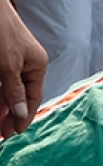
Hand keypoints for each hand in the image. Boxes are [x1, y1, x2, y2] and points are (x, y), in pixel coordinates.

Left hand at [0, 0, 46, 138]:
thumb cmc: (1, 31)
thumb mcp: (8, 65)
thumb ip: (14, 91)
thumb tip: (23, 114)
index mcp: (37, 65)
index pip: (33, 97)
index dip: (24, 117)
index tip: (13, 133)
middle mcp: (26, 64)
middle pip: (19, 96)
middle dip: (9, 115)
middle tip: (0, 134)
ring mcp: (11, 60)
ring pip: (6, 89)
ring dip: (1, 106)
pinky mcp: (0, 57)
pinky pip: (0, 81)